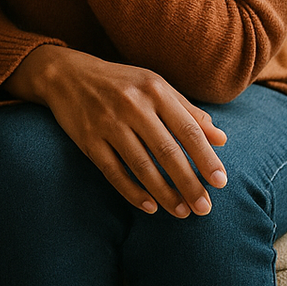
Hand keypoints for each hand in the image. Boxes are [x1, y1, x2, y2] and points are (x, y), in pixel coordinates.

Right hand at [8, 44, 228, 216]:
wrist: (65, 74)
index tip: (220, 182)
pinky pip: (113, 171)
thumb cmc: (119, 82)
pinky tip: (149, 206)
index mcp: (154, 90)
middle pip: (167, 151)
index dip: (206, 158)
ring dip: (164, 193)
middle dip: (188, 183)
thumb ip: (187, 111)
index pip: (188, 129)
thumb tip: (221, 139)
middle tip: (205, 208)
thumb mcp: (155, 86)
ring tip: (182, 212)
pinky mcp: (87, 139)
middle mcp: (131, 105)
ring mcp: (107, 122)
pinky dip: (132, 191)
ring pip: (141, 165)